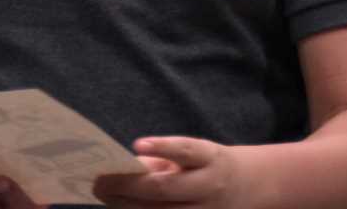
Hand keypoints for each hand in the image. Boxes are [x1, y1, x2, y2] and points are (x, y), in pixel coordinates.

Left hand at [94, 136, 243, 208]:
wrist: (248, 186)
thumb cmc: (204, 164)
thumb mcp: (190, 153)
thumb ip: (160, 160)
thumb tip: (122, 168)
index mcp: (209, 158)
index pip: (186, 151)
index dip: (163, 147)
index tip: (137, 144)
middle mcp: (210, 186)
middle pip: (166, 188)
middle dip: (128, 185)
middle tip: (98, 179)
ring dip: (128, 205)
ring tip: (103, 195)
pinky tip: (121, 208)